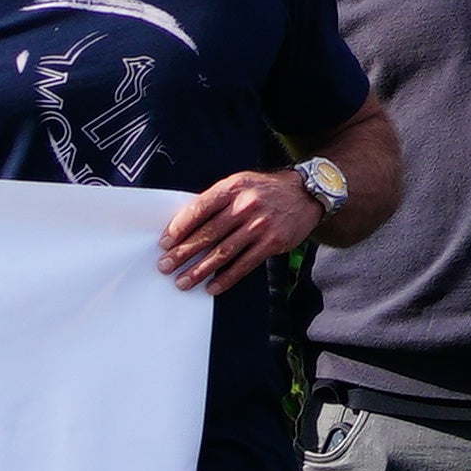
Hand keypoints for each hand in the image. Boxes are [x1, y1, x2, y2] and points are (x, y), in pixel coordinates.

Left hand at [156, 164, 322, 294]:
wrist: (305, 193)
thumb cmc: (265, 189)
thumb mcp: (240, 183)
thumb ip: (217, 200)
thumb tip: (186, 225)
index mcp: (232, 188)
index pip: (199, 209)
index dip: (179, 227)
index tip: (165, 243)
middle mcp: (244, 206)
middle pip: (207, 234)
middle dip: (183, 252)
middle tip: (165, 266)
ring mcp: (259, 226)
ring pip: (223, 253)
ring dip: (199, 270)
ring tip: (183, 281)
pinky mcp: (272, 243)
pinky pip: (244, 265)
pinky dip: (226, 278)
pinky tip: (212, 287)